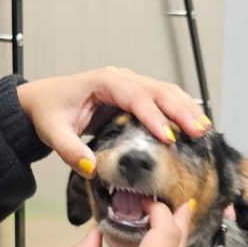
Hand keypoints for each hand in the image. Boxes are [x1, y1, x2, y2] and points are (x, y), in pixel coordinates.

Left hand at [16, 67, 210, 176]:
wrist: (43, 100)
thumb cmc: (49, 112)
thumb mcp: (53, 132)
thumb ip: (69, 150)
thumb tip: (92, 168)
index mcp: (103, 82)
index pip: (134, 96)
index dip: (153, 116)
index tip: (168, 137)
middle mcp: (121, 79)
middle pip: (158, 90)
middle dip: (180, 111)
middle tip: (199, 133)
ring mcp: (130, 84)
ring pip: (165, 92)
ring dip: (186, 109)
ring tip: (203, 130)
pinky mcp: (134, 95)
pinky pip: (162, 99)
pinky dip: (180, 110)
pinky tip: (193, 125)